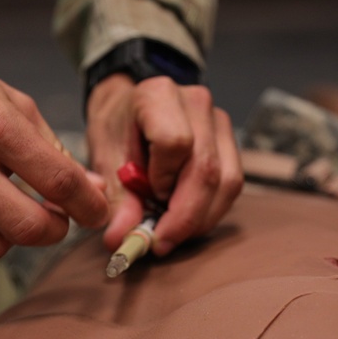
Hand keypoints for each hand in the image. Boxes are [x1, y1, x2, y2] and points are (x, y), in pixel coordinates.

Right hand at [0, 12, 108, 263]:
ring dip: (10, 235)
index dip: (88, 207)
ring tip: (4, 206)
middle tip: (54, 217)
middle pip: (28, 228)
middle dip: (54, 230)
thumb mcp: (11, 101)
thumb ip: (53, 150)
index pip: (58, 182)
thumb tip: (93, 192)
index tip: (96, 214)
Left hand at [86, 73, 242, 255]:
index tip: (147, 199)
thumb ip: (117, 198)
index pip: (175, 142)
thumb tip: (121, 239)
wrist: (127, 108)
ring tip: (172, 233)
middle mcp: (195, 103)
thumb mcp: (105, 160)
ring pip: (227, 180)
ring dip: (201, 217)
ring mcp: (218, 121)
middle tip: (160, 243)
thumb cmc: (116, 129)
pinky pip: (232, 183)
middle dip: (185, 216)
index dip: (163, 179)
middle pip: (205, 168)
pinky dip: (211, 209)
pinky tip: (186, 219)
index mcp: (157, 95)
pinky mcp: (230, 141)